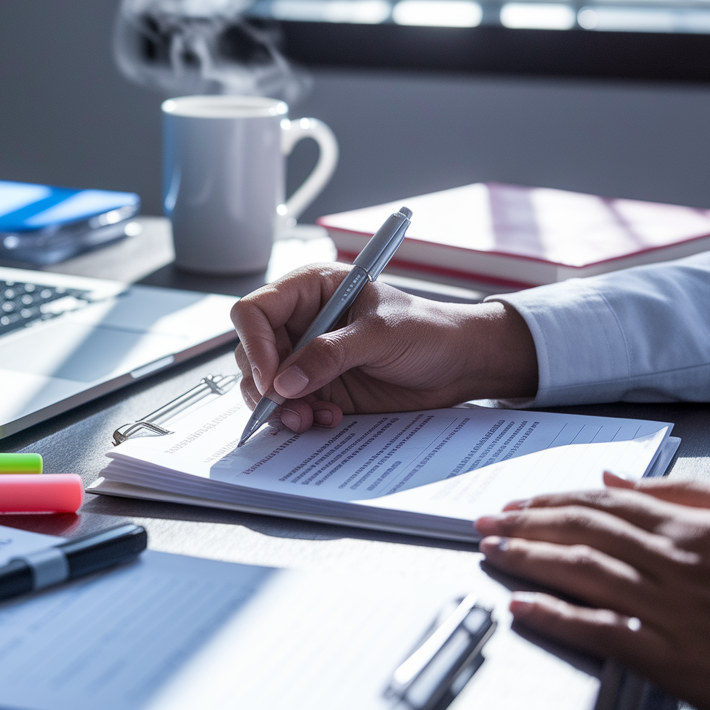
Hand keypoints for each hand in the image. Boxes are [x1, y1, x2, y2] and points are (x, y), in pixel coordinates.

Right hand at [231, 264, 538, 431]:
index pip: (255, 312)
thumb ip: (330, 355)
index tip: (271, 379)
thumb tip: (285, 381)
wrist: (458, 364)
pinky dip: (299, 418)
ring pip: (264, 385)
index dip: (254, 345)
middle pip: (251, 353)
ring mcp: (306, 358)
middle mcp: (300, 323)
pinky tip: (326, 419)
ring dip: (280, 408)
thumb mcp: (380, 335)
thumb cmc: (427, 330)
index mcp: (309, 291)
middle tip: (287, 408)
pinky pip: (289, 407)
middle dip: (264, 385)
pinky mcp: (318, 388)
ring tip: (309, 418)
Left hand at [476, 472, 709, 709]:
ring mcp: (676, 610)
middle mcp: (679, 564)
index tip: (517, 503)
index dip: (552, 502)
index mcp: (695, 532)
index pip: (604, 506)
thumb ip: (685, 495)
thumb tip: (616, 480)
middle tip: (485, 521)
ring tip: (491, 550)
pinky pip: (604, 631)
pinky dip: (557, 616)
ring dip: (529, 558)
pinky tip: (523, 606)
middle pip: (585, 532)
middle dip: (527, 524)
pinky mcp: (678, 658)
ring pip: (586, 571)